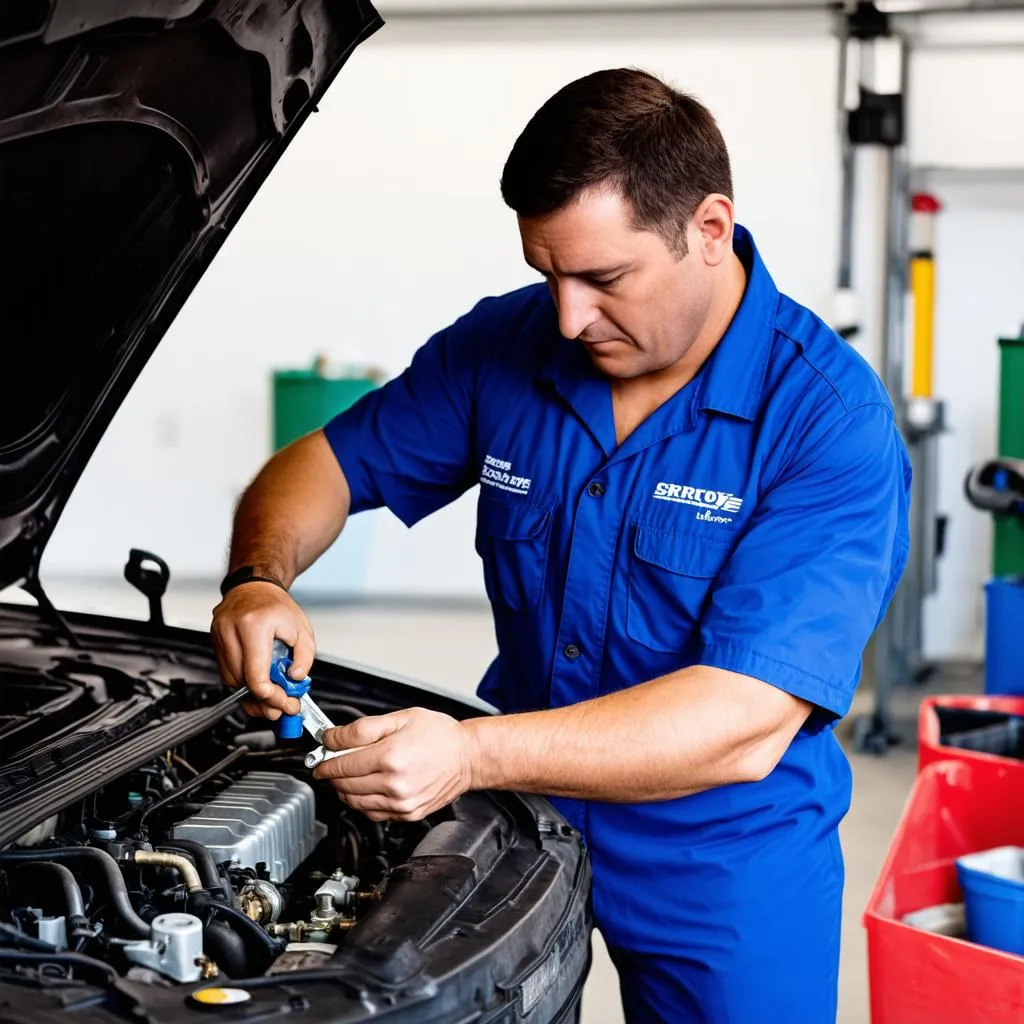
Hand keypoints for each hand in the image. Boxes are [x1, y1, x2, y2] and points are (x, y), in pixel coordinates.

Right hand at [211, 583, 315, 719]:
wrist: (254, 586)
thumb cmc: (276, 605)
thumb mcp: (302, 629)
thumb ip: (304, 657)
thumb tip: (295, 680)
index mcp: (255, 624)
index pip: (255, 674)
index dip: (269, 696)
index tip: (283, 702)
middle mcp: (231, 630)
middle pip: (242, 681)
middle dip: (263, 700)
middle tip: (280, 708)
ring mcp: (219, 635)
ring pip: (231, 680)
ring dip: (251, 695)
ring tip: (271, 700)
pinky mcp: (215, 642)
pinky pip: (226, 672)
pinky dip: (241, 684)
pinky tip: (256, 688)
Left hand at [312, 708, 475, 820]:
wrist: (468, 757)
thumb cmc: (440, 735)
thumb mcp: (401, 718)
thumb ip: (362, 728)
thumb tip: (333, 738)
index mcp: (391, 757)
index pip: (343, 764)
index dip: (326, 760)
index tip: (320, 757)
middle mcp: (395, 784)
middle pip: (345, 783)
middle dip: (332, 773)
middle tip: (329, 763)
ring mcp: (401, 803)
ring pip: (355, 802)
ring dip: (343, 788)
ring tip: (346, 774)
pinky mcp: (407, 814)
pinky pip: (372, 813)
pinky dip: (361, 802)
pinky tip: (364, 787)